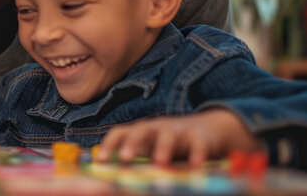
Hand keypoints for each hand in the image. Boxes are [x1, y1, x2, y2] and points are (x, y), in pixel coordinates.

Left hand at [96, 109, 260, 166]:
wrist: (205, 131)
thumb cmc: (168, 146)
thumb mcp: (149, 151)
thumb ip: (134, 161)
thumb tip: (111, 178)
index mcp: (141, 132)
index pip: (119, 133)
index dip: (108, 144)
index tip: (101, 160)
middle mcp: (156, 128)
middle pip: (141, 130)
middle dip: (132, 143)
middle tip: (125, 158)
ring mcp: (178, 130)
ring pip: (168, 135)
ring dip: (163, 147)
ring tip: (160, 162)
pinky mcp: (200, 136)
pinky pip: (198, 143)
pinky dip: (197, 153)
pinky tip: (195, 165)